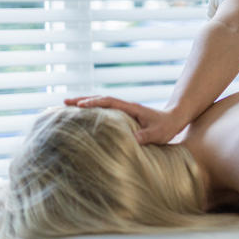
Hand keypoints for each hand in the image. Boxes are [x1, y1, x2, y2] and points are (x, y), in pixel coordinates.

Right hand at [64, 96, 187, 144]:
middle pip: (100, 99)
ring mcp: (124, 110)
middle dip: (83, 100)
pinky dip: (93, 110)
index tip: (79, 105)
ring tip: (67, 106)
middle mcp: (125, 106)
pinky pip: (105, 110)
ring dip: (86, 103)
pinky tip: (84, 116)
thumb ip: (147, 136)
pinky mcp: (124, 115)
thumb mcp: (158, 134)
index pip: (109, 102)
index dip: (94, 103)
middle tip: (64, 102)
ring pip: (101, 103)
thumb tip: (133, 139)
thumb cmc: (167, 127)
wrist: (174, 119)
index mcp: (131, 108)